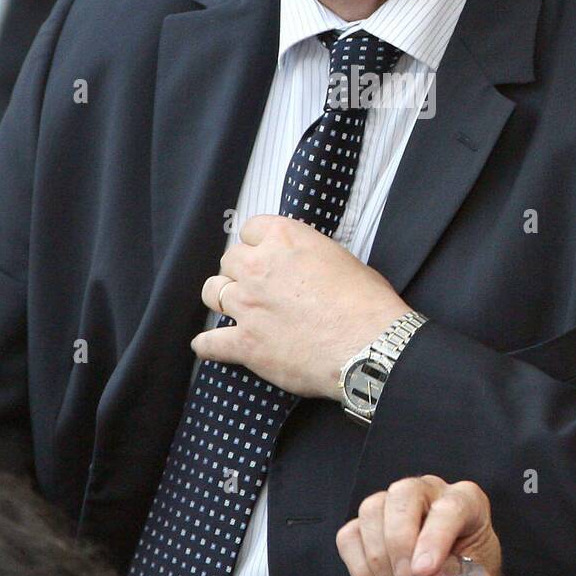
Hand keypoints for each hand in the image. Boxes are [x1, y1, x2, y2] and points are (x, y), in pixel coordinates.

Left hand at [190, 214, 410, 399]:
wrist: (369, 346)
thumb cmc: (366, 305)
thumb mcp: (343, 260)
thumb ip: (312, 256)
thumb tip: (307, 266)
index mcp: (285, 239)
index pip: (251, 229)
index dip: (258, 243)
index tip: (263, 253)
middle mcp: (260, 267)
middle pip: (229, 259)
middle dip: (240, 270)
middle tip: (255, 283)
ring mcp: (248, 305)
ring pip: (212, 292)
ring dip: (221, 298)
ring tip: (233, 307)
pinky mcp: (245, 343)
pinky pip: (209, 343)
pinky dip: (207, 346)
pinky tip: (208, 346)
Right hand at [337, 475, 504, 575]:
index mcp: (466, 500)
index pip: (449, 507)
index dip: (433, 539)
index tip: (423, 571)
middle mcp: (429, 491)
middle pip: (403, 494)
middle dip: (399, 541)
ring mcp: (394, 502)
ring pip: (371, 510)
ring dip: (377, 557)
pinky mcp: (369, 522)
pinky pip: (349, 535)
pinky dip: (360, 567)